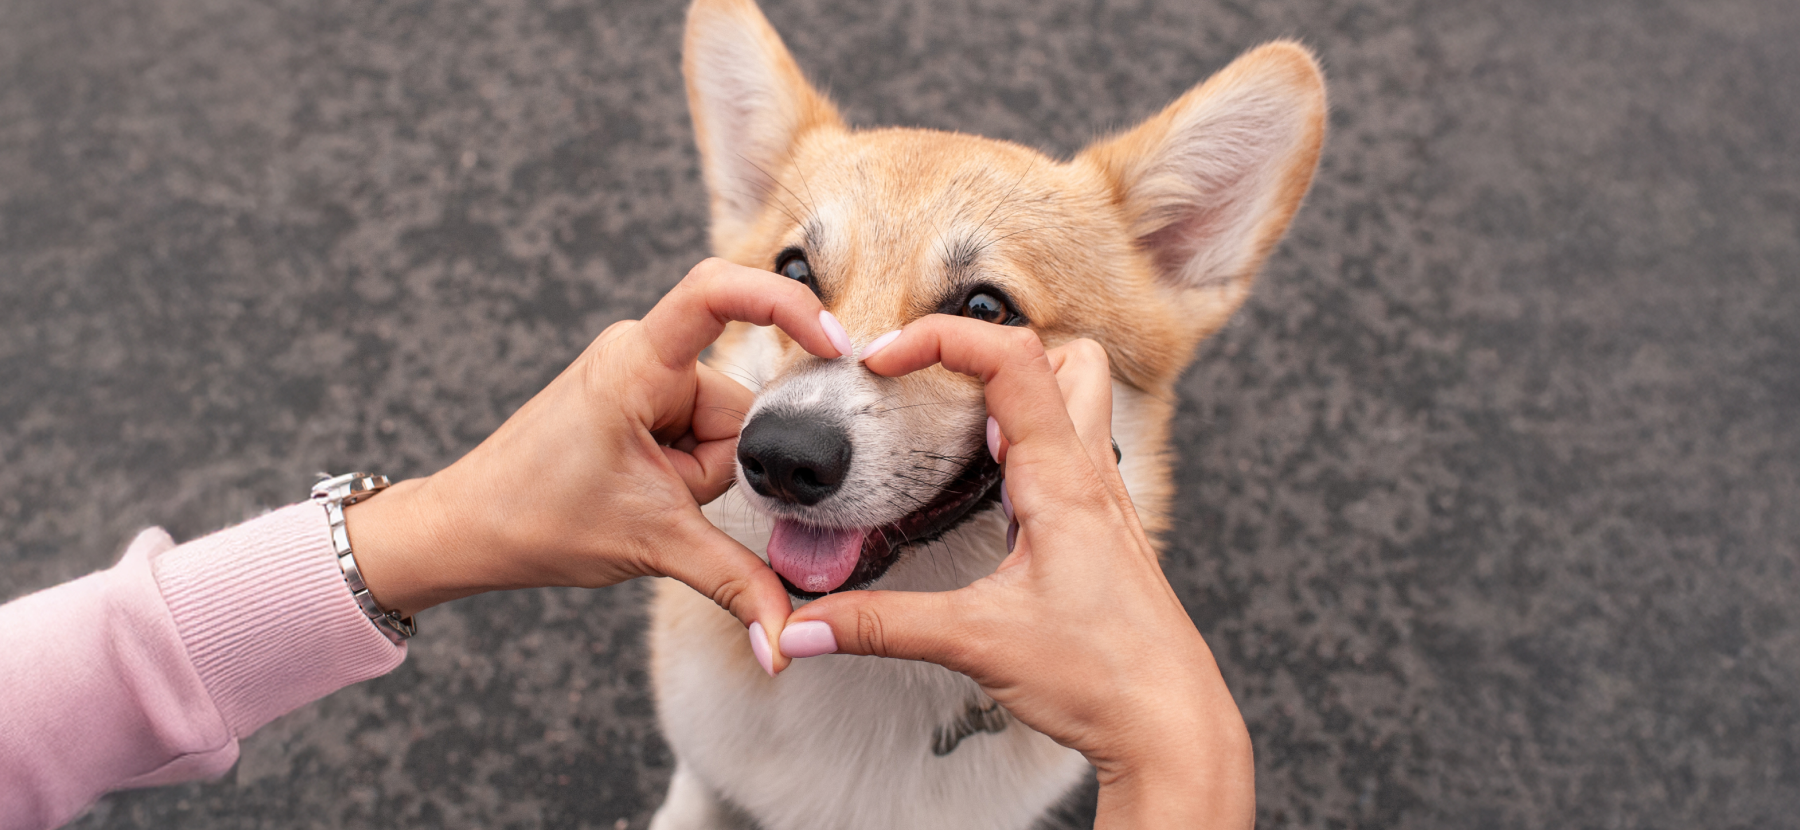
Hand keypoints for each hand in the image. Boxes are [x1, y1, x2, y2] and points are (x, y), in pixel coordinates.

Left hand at [345, 258, 852, 673]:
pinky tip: (644, 492)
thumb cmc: (536, 518)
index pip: (717, 293)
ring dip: (698, 475)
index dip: (785, 304)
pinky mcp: (636, 398)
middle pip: (734, 403)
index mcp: (637, 363)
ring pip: (718, 426)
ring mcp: (637, 375)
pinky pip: (694, 431)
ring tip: (644, 498)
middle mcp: (640, 353)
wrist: (468, 527)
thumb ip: (737, 582)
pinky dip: (684, 471)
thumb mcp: (655, 545)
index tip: (833, 344)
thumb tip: (787, 641)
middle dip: (719, 465)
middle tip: (668, 500)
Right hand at [778, 317, 1253, 828]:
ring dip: (1018, 392)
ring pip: (1077, 401)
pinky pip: (1072, 454)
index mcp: (1062, 480)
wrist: (1173, 727)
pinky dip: (1027, 443)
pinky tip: (989, 487)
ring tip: (953, 425)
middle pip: (1064, 356)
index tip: (882, 359)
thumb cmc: (1103, 677)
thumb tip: (800, 629)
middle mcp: (1091, 475)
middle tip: (928, 381)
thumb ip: (880, 627)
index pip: (1012, 358)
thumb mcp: (976, 643)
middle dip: (991, 348)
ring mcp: (1105, 501)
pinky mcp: (1103, 531)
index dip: (941, 338)